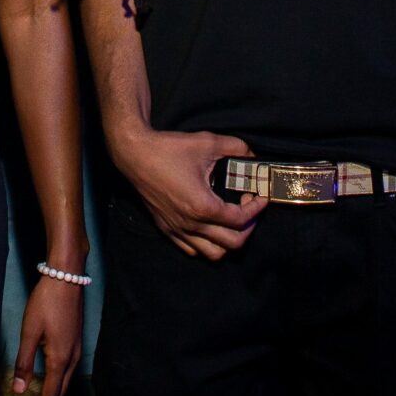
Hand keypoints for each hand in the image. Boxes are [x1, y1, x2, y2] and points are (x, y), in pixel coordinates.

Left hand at [10, 276, 84, 395]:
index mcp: (60, 360)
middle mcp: (72, 362)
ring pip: (63, 391)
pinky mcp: (74, 348)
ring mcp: (76, 355)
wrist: (67, 278)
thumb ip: (25, 362)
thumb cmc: (46, 302)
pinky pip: (65, 380)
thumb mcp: (29, 331)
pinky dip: (54, 395)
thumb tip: (21, 390)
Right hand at [111, 126, 261, 259]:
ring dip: (227, 241)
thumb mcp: (207, 142)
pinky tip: (208, 223)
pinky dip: (206, 243)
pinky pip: (191, 249)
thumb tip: (252, 155)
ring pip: (212, 253)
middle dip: (248, 229)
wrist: (135, 154)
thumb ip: (236, 147)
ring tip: (230, 220)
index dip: (256, 210)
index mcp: (203, 206)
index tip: (260, 198)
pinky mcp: (166, 228)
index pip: (240, 221)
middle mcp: (191, 224)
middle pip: (232, 244)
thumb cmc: (169, 149)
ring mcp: (177, 229)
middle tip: (249, 210)